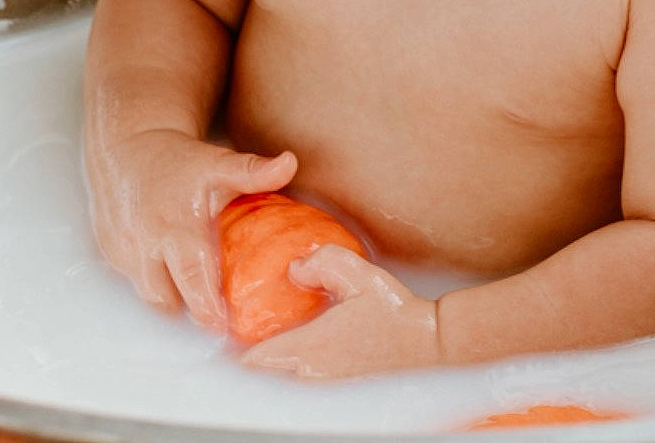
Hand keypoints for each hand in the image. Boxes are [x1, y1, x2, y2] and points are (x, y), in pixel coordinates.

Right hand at [85, 128, 297, 333]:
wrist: (127, 147)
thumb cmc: (178, 161)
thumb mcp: (216, 162)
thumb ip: (252, 171)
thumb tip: (289, 163)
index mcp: (174, 225)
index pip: (190, 273)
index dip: (204, 304)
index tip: (221, 327)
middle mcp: (145, 243)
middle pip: (164, 296)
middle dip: (188, 313)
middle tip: (218, 324)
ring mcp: (124, 252)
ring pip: (148, 294)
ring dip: (173, 301)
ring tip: (200, 303)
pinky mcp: (111, 255)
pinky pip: (135, 281)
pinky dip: (157, 285)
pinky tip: (176, 282)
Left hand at [238, 245, 439, 378]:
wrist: (429, 343)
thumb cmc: (396, 311)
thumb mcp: (360, 274)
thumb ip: (323, 263)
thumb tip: (295, 269)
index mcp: (309, 347)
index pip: (255, 359)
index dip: (234, 350)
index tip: (225, 335)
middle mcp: (312, 374)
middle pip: (264, 378)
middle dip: (251, 362)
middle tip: (242, 341)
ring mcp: (326, 386)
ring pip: (284, 385)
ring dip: (273, 370)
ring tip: (267, 349)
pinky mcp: (341, 391)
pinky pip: (304, 387)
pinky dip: (293, 376)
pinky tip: (300, 359)